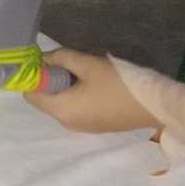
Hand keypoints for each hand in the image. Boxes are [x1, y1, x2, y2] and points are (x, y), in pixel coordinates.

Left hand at [24, 49, 161, 133]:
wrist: (154, 106)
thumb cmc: (118, 84)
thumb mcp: (88, 64)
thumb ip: (61, 58)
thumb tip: (43, 58)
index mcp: (61, 110)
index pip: (30, 95)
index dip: (34, 77)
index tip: (46, 61)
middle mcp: (66, 123)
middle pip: (45, 99)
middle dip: (51, 80)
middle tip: (69, 63)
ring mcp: (81, 128)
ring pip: (60, 104)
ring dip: (65, 87)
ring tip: (84, 72)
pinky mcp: (95, 127)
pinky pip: (74, 109)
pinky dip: (75, 96)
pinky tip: (94, 83)